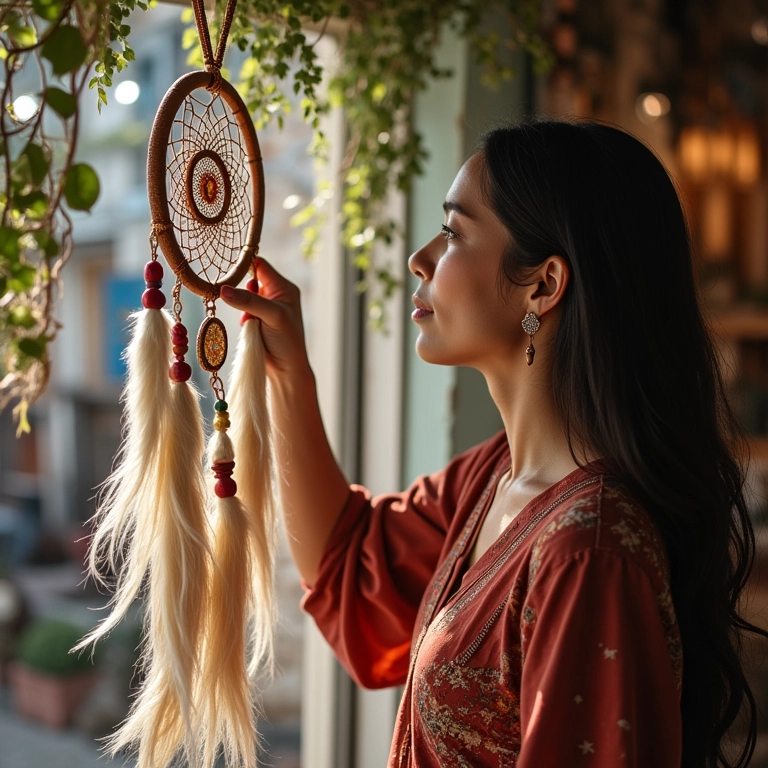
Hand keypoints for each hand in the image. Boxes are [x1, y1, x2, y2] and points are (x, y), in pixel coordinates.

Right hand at [220, 258, 311, 379]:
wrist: (286, 370)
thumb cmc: (287, 341)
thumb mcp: (272, 316)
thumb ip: (249, 301)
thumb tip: (223, 289)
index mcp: (284, 287)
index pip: (260, 265)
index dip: (243, 264)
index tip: (226, 269)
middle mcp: (275, 294)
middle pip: (248, 280)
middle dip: (242, 293)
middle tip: (244, 305)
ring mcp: (265, 308)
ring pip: (242, 298)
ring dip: (243, 309)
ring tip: (252, 323)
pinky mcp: (257, 320)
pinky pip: (241, 312)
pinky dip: (242, 320)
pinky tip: (250, 330)